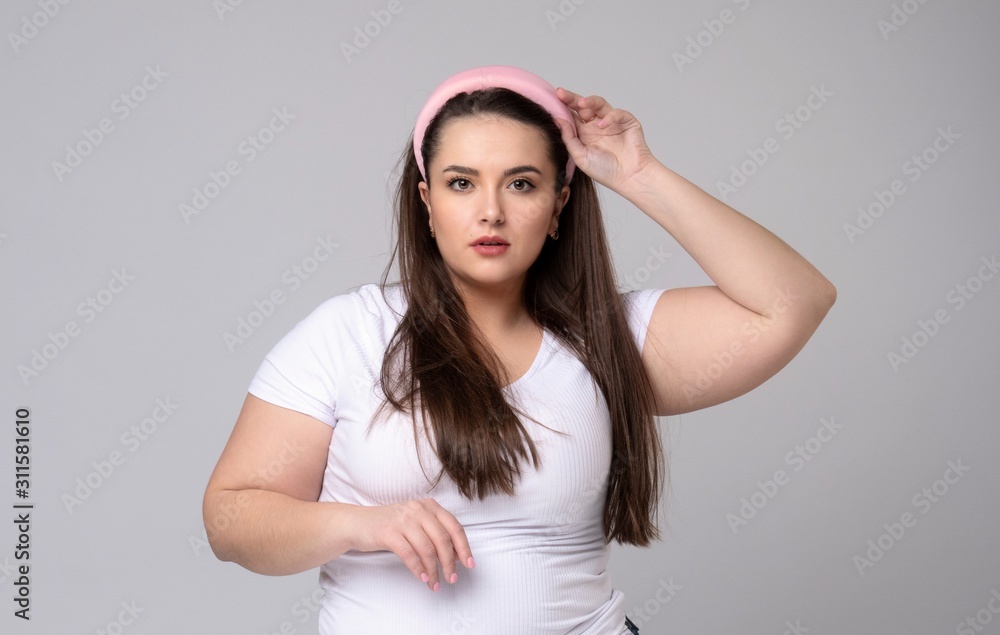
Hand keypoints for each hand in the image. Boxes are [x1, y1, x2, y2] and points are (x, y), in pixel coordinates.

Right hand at [347, 498, 474, 591]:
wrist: (358, 523)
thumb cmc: (391, 526)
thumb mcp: (416, 522)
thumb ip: (435, 534)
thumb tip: (456, 556)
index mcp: (429, 506)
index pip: (454, 527)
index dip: (464, 547)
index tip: (469, 564)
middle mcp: (418, 510)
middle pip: (442, 539)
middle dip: (450, 563)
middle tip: (452, 579)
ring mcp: (403, 520)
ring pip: (427, 549)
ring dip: (434, 570)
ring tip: (435, 584)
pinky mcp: (389, 532)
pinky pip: (409, 554)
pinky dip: (418, 568)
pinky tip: (422, 578)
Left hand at [554, 87, 660, 193]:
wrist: (629, 178)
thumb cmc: (605, 171)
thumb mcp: (580, 156)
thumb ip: (569, 138)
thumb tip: (558, 120)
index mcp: (584, 134)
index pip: (572, 115)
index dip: (563, 106)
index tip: (553, 98)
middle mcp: (597, 126)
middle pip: (583, 106)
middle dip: (572, 99)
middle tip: (561, 93)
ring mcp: (612, 123)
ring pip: (599, 104)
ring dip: (590, 101)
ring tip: (581, 104)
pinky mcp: (627, 122)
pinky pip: (617, 113)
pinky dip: (609, 117)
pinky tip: (601, 125)